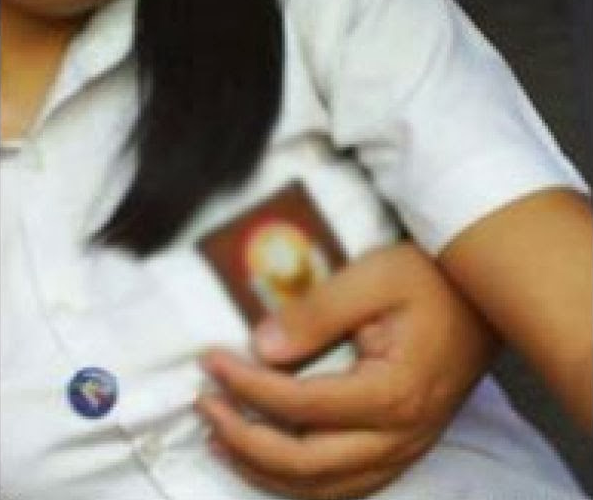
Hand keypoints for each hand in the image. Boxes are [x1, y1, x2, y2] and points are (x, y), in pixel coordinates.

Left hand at [197, 243, 499, 499]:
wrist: (482, 298)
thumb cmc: (429, 280)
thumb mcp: (373, 279)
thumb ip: (316, 313)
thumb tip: (261, 348)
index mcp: (391, 393)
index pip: (299, 405)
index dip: (246, 387)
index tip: (211, 363)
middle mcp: (399, 435)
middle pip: (305, 463)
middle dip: (243, 439)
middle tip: (205, 405)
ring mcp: (405, 447)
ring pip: (323, 488)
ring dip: (265, 471)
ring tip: (222, 441)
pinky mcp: (404, 445)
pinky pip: (347, 485)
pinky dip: (302, 482)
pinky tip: (275, 463)